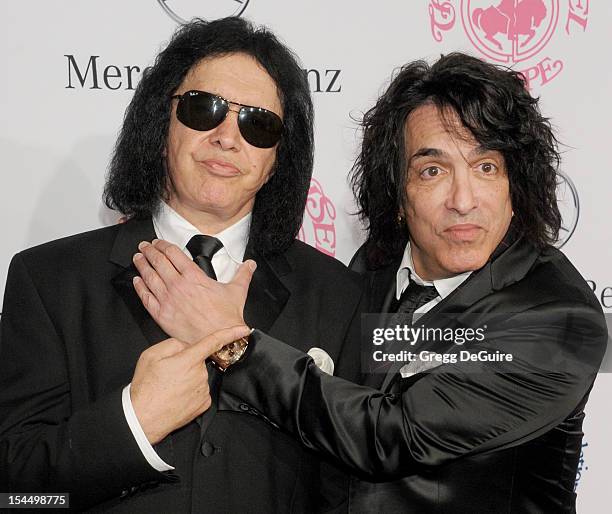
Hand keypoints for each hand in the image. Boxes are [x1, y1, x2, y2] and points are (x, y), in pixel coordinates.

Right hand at [130, 325, 250, 444]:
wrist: (143, 418)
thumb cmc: (146, 387)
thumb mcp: (151, 355)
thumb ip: (173, 344)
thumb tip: (185, 346)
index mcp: (189, 360)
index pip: (214, 342)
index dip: (231, 333)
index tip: (243, 330)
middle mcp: (200, 374)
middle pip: (199, 361)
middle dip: (188, 363)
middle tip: (169, 374)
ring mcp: (204, 390)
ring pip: (200, 377)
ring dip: (189, 379)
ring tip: (170, 388)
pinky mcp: (204, 404)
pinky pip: (201, 391)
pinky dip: (191, 392)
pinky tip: (177, 397)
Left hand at [132, 239, 255, 343]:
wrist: (220, 338)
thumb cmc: (226, 318)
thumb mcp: (237, 291)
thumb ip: (243, 274)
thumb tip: (250, 264)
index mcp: (194, 277)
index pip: (173, 254)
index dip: (163, 245)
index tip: (158, 243)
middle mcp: (178, 286)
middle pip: (158, 262)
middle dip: (149, 252)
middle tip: (144, 247)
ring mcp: (168, 300)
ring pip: (149, 277)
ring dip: (142, 265)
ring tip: (138, 258)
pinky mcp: (162, 315)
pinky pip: (146, 298)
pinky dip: (139, 288)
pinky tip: (137, 281)